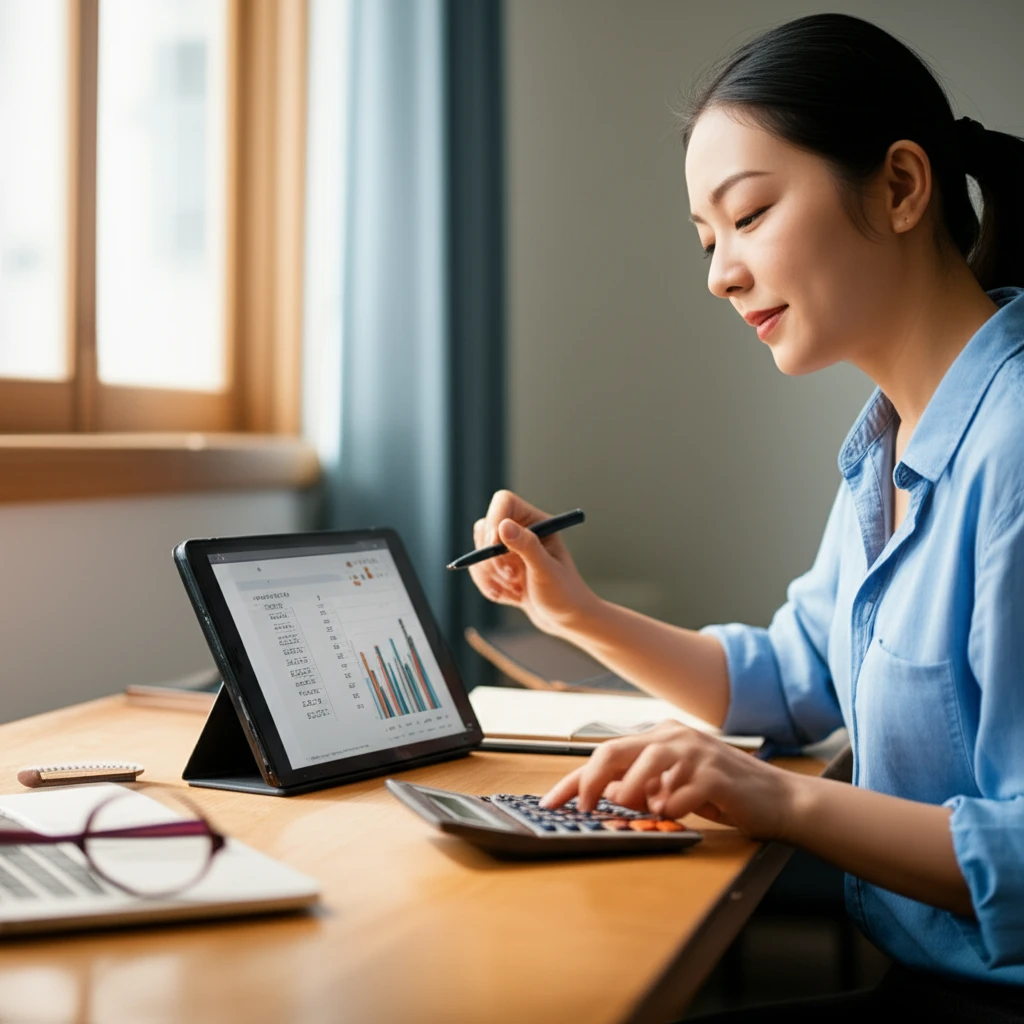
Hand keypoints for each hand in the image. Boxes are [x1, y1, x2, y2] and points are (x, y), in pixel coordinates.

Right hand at [467, 490, 599, 636]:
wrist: (566, 620)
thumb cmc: (565, 594)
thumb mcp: (546, 570)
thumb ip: (526, 546)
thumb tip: (503, 526)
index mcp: (537, 522)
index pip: (504, 502)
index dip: (494, 520)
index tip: (496, 548)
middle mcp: (522, 531)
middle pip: (485, 527)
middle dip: (493, 558)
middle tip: (513, 577)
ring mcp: (509, 549)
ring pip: (478, 550)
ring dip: (491, 575)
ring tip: (516, 589)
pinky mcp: (500, 567)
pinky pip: (478, 569)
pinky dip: (489, 585)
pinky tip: (511, 596)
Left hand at [539, 721, 798, 840]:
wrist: (778, 800)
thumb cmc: (723, 794)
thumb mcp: (672, 787)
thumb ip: (637, 787)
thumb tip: (598, 795)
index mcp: (660, 737)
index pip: (604, 753)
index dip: (573, 779)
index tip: (549, 802)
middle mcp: (674, 737)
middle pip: (614, 751)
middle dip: (588, 783)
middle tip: (580, 810)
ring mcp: (696, 752)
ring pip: (644, 767)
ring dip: (631, 796)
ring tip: (635, 812)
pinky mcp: (716, 775)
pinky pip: (679, 794)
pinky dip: (670, 809)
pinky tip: (673, 814)